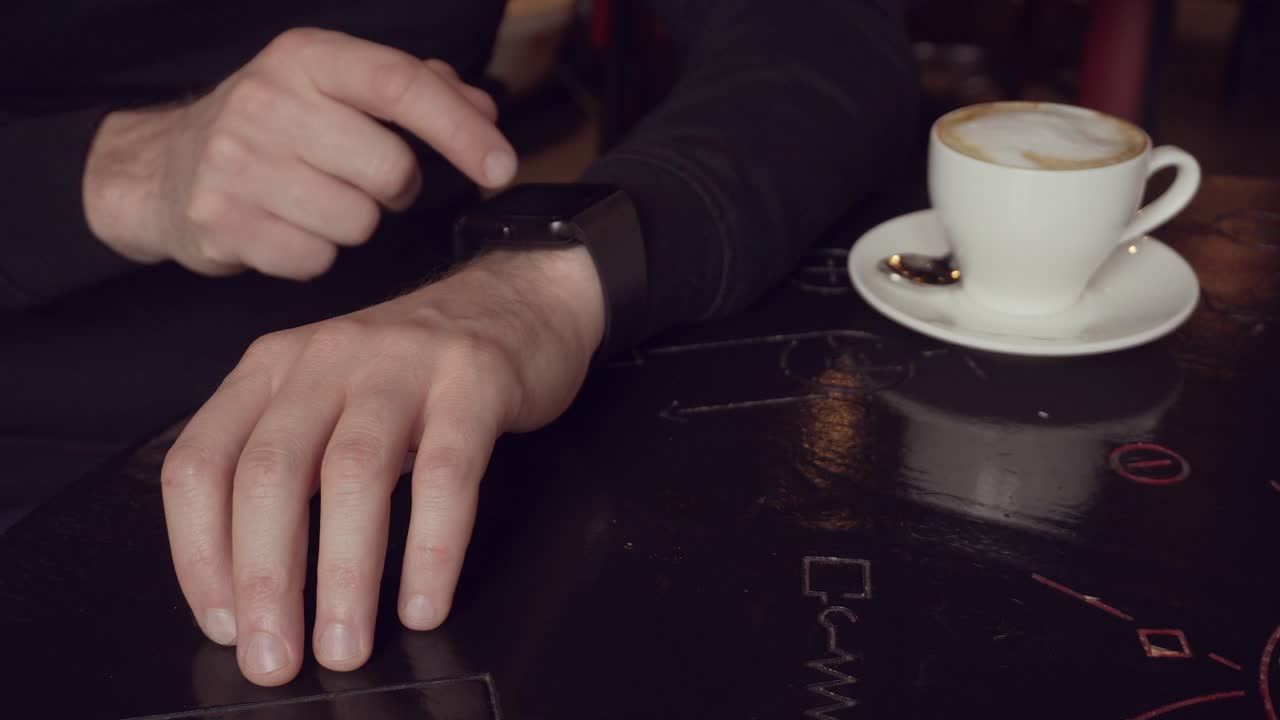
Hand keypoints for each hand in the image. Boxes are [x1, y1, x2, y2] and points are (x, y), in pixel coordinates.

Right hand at [83, 28, 515, 279]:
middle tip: (363, 179)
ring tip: (317, 201)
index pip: (401, 84)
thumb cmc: (277, 126)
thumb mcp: (336, 87)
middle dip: (396, 188)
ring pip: (359, 222)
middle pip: (391, 170)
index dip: (462, 129)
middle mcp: (266, 100)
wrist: (166, 166)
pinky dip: (315, 254)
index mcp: (306, 57)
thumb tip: (483, 108)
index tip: (502, 166)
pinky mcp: (220, 221)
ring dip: (355, 223)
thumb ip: (417, 91)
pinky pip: (316, 260)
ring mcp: (236, 163)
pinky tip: (288, 227)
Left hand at [159, 246, 603, 685]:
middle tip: (277, 657)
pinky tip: (424, 601)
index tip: (224, 623)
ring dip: (344, 573)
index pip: (201, 463)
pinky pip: (447, 473)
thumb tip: (255, 592)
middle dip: (267, 579)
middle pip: (269, 473)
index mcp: (272, 368)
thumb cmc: (415, 370)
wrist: (519, 299)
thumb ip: (288, 465)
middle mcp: (325, 358)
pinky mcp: (474, 381)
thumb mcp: (328, 398)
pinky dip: (431, 548)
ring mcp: (401, 364)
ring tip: (347, 643)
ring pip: (354, 474)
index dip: (198, 554)